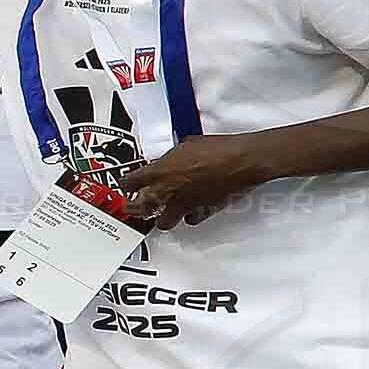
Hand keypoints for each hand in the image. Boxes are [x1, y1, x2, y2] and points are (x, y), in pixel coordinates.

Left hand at [116, 133, 272, 231]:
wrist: (241, 160)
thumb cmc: (217, 149)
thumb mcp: (185, 145)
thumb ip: (170, 159)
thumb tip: (167, 162)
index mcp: (158, 172)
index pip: (129, 183)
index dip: (126, 185)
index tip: (127, 186)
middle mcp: (167, 192)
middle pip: (139, 209)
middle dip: (134, 208)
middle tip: (133, 206)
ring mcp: (183, 205)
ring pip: (162, 223)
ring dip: (161, 218)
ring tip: (162, 212)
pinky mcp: (201, 213)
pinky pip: (189, 221)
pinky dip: (189, 217)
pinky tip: (190, 210)